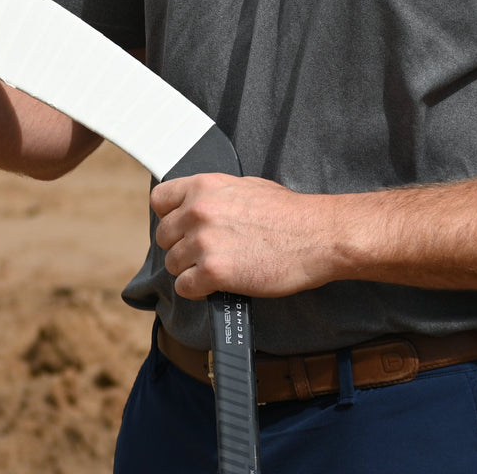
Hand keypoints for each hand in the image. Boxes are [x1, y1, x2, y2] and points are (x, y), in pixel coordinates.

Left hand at [151, 173, 337, 300]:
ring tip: (217, 268)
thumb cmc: (288, 213)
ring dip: (191, 270)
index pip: (160, 199)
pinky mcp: (212, 272)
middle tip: (205, 252)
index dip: (170, 215)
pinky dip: (199, 290)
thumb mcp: (246, 187)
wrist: (316, 235)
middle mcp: (198, 210)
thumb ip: (214, 196)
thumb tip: (196, 207)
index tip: (181, 226)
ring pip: (172, 264)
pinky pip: (185, 287)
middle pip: (163, 236)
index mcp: (205, 186)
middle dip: (181, 246)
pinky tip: (218, 284)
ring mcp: (203, 241)